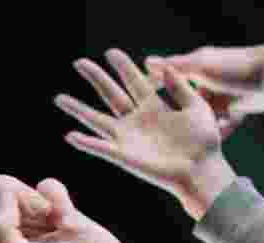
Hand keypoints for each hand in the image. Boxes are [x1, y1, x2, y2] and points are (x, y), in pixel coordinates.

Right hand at [55, 50, 235, 219]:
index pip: (134, 81)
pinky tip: (70, 136)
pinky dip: (86, 143)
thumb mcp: (196, 107)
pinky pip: (101, 148)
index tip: (110, 52)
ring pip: (97, 120)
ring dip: (78, 110)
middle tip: (79, 63)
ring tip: (60, 98)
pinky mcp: (124, 156)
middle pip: (110, 95)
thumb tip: (166, 66)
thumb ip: (180, 86)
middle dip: (95, 78)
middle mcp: (136, 121)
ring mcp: (128, 138)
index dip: (122, 67)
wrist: (201, 169)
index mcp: (155, 107)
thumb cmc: (203, 141)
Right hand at [145, 44, 263, 134]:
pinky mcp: (238, 109)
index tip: (144, 108)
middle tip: (166, 135)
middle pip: (187, 104)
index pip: (171, 80)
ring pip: (205, 118)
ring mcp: (224, 96)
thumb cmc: (237, 67)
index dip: (158, 92)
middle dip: (180, 119)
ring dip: (201, 130)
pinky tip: (215, 143)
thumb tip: (145, 62)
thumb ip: (174, 67)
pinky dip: (221, 133)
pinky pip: (224, 126)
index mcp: (198, 69)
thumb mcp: (201, 67)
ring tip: (190, 144)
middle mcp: (209, 83)